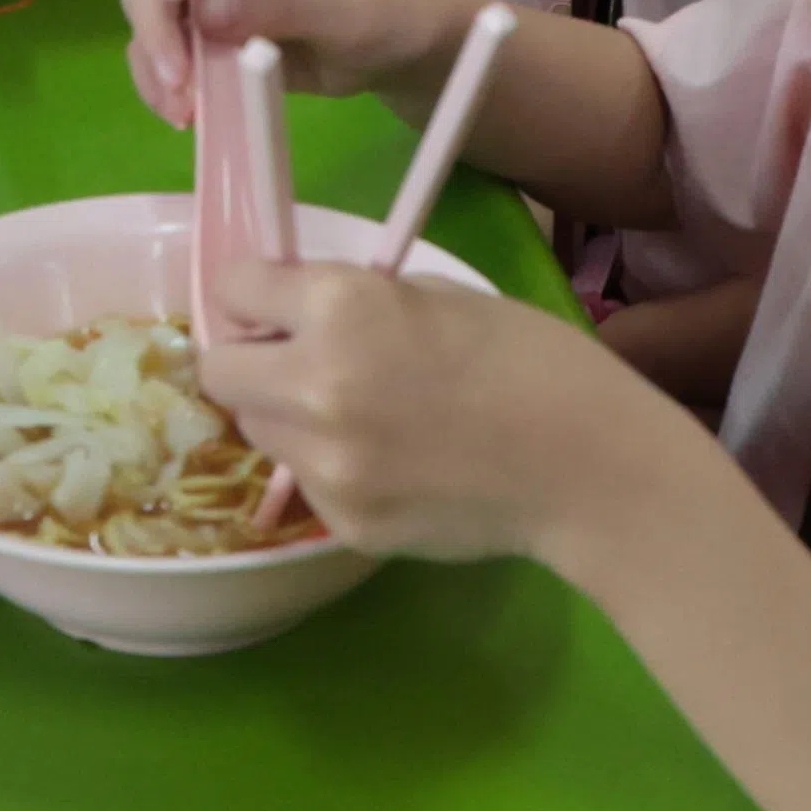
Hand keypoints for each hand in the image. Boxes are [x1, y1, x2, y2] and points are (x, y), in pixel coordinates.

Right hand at [119, 0, 489, 125]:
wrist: (404, 52)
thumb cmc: (390, 13)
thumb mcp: (352, 11)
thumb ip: (284, 6)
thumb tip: (204, 10)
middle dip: (154, 18)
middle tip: (175, 79)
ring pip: (151, 11)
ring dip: (153, 59)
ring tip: (182, 111)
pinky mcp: (213, 44)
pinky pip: (169, 56)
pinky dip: (164, 86)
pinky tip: (187, 118)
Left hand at [200, 255, 692, 564]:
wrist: (589, 467)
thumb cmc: (529, 359)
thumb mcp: (435, 294)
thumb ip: (352, 301)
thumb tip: (294, 314)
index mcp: (339, 309)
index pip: (235, 288)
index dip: (254, 293)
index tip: (273, 303)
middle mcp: (313, 385)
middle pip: (222, 371)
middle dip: (251, 357)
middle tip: (297, 359)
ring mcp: (324, 465)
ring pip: (258, 429)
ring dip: (285, 413)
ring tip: (356, 412)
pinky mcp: (343, 523)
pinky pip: (305, 482)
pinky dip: (330, 467)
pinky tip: (393, 462)